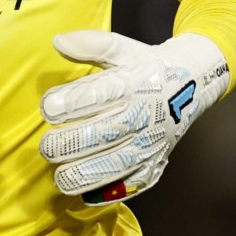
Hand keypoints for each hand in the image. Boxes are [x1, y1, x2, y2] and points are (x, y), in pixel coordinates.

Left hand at [39, 30, 228, 203]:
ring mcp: (151, 143)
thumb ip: (89, 44)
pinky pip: (133, 183)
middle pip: (105, 134)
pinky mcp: (155, 163)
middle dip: (72, 144)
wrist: (189, 86)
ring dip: (86, 173)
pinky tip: (84, 194)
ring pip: (117, 164)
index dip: (72, 102)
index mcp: (134, 84)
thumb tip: (57, 41)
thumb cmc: (145, 66)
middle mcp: (144, 116)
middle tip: (46, 146)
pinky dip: (109, 192)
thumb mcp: (121, 47)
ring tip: (59, 175)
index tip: (47, 108)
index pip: (100, 95)